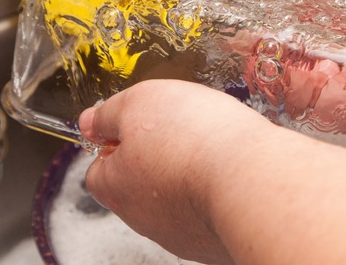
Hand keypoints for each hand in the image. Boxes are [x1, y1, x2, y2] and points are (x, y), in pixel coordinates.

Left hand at [79, 79, 270, 263]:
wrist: (253, 181)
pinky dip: (219, 195)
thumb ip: (110, 113)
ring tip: (217, 153)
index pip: (100, 167)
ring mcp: (181, 235)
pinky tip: (234, 175)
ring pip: (178, 200)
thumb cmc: (197, 140)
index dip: (120, 141)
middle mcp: (142, 219)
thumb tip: (91, 121)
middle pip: (141, 185)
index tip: (144, 124)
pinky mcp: (215, 242)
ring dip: (192, 178)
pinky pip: (211, 213)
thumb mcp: (141, 102)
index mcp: (115, 186)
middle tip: (186, 134)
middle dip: (161, 159)